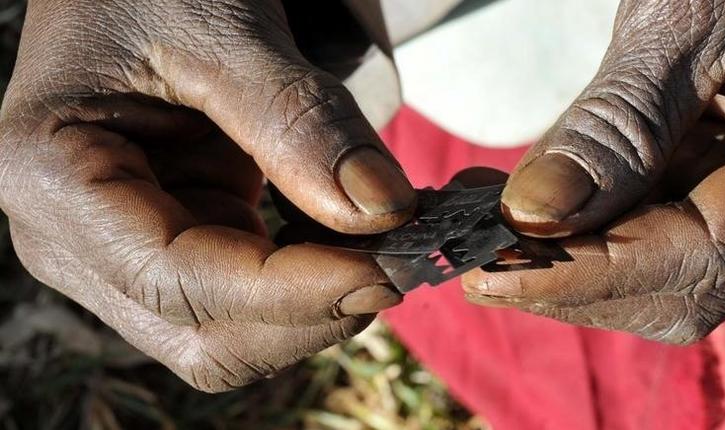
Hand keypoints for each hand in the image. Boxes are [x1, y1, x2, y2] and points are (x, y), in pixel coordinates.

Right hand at [0, 0, 414, 391]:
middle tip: (396, 262)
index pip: (180, 282)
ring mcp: (123, 253)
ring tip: (378, 244)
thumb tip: (382, 210)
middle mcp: (75, 241)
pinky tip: (347, 238)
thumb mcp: (221, 30)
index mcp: (53, 182)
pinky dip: (307, 281)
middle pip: (205, 338)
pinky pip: (246, 297)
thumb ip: (298, 121)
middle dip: (308, 314)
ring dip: (316, 305)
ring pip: (232, 333)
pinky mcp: (172, 245)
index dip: (293, 293)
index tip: (385, 271)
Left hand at [463, 0, 724, 343]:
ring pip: (659, 267)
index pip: (704, 254)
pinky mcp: (716, 172)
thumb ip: (619, 122)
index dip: (589, 275)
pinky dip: (580, 225)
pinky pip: (649, 223)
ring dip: (564, 259)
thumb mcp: (686, 17)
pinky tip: (518, 203)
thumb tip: (534, 214)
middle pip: (681, 284)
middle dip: (569, 283)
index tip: (489, 275)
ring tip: (482, 228)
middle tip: (471, 262)